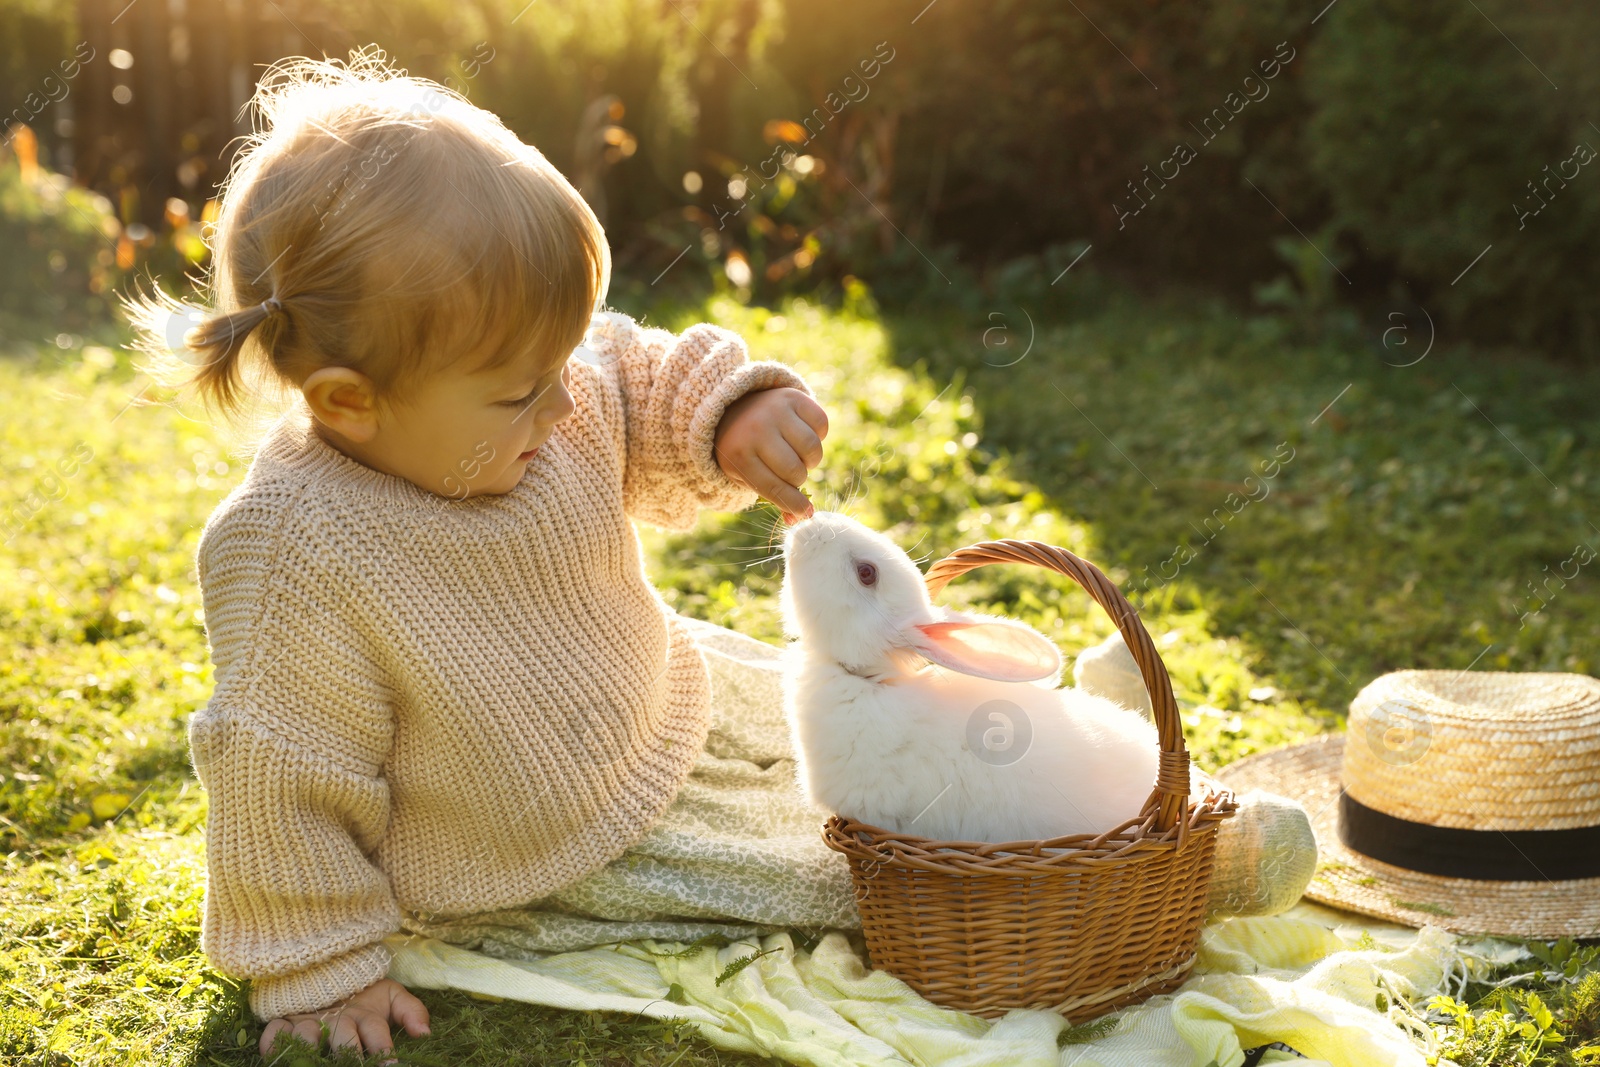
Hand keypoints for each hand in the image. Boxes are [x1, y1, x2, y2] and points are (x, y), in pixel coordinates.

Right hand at [259, 977, 429, 1063]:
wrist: (329, 971)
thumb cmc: (363, 993)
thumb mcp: (390, 997)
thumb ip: (411, 1011)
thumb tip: (426, 1033)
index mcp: (363, 1015)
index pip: (375, 1031)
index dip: (383, 1049)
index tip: (390, 1064)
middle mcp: (336, 1020)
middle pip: (342, 1037)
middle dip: (349, 1053)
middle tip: (356, 1062)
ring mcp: (308, 1020)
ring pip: (306, 1036)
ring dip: (309, 1048)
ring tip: (314, 1057)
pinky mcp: (284, 1020)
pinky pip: (272, 1032)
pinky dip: (271, 1043)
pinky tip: (275, 1056)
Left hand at [713, 387, 828, 524]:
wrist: (735, 407)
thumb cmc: (745, 449)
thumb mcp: (748, 474)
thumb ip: (774, 497)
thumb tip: (801, 518)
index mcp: (739, 454)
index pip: (774, 487)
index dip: (793, 504)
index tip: (804, 511)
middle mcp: (756, 429)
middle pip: (796, 471)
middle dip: (798, 478)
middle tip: (789, 470)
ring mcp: (776, 410)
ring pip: (812, 449)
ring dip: (810, 459)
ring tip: (797, 454)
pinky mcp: (793, 396)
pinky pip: (822, 424)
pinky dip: (819, 434)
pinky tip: (802, 434)